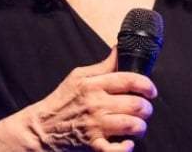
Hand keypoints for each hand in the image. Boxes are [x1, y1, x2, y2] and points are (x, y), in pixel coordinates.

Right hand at [0, 46, 155, 151]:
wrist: (40, 128)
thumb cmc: (62, 100)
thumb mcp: (79, 76)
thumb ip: (103, 66)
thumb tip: (119, 49)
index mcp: (94, 84)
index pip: (130, 80)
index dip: (147, 85)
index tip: (151, 91)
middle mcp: (96, 104)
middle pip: (135, 104)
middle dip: (146, 108)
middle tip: (145, 110)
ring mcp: (94, 125)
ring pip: (131, 125)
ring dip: (140, 127)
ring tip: (138, 126)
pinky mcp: (92, 145)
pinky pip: (115, 149)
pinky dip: (125, 148)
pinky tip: (127, 144)